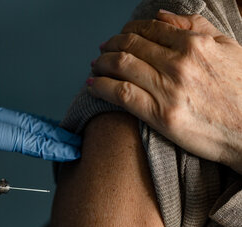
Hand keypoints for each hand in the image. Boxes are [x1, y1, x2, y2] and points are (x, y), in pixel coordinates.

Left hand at [0, 83, 80, 205]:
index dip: (45, 142)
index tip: (70, 149)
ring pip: (14, 121)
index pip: (16, 133)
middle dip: (51, 133)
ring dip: (40, 129)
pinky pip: (3, 124)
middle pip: (22, 123)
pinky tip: (30, 134)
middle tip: (79, 142)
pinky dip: (22, 129)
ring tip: (64, 138)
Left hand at [87, 11, 241, 172]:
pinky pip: (121, 95)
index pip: (148, 29)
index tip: (119, 37)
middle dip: (109, 46)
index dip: (126, 31)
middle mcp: (178, 63)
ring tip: (95, 67)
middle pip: (129, 46)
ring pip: (121, 66)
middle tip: (101, 51)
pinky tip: (93, 87)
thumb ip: (195, 27)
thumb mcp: (228, 47)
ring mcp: (168, 89)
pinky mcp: (161, 115)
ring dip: (101, 65)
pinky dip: (101, 88)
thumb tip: (161, 16)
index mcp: (194, 44)